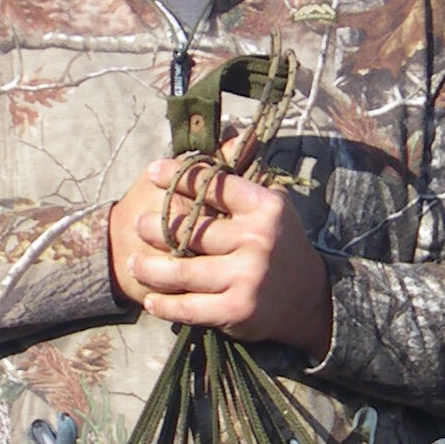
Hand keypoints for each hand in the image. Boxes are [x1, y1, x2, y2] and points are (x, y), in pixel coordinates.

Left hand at [107, 160, 333, 357]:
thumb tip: (225, 133)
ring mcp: (246, 277)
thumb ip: (242, 178)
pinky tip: (152, 300)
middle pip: (190, 230)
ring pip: (181, 271)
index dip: (179, 176)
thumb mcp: (270, 206)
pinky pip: (189, 308)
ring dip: (150, 268)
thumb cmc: (280, 245)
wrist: (310, 300)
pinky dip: (165, 305)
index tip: (153, 172)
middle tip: (138, 225)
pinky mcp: (237, 310)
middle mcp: (256, 240)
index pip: (214, 185)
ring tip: (134, 263)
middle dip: (156, 228)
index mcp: (264, 208)